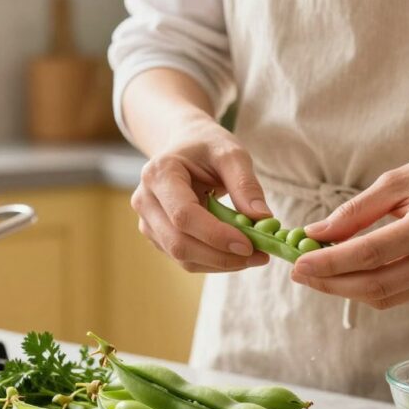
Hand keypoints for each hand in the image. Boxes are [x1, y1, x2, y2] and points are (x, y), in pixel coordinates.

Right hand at [131, 114, 271, 271]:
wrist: (184, 146)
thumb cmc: (207, 147)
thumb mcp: (231, 154)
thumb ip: (246, 185)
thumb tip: (263, 220)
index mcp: (159, 174)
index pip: (184, 215)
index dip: (215, 235)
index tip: (249, 245)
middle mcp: (145, 200)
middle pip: (179, 242)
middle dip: (221, 256)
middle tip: (259, 256)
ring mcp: (147, 221)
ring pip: (182, 256)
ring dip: (220, 263)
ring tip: (254, 256)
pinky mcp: (157, 236)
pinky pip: (185, 259)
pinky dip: (213, 261)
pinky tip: (235, 253)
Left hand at [291, 148, 408, 308]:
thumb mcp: (396, 180)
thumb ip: (354, 211)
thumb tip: (313, 235)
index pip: (373, 253)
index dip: (331, 263)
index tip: (298, 264)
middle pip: (378, 284)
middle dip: (332, 283)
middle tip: (300, 274)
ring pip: (388, 297)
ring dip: (347, 289)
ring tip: (319, 272)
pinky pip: (402, 295)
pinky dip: (371, 287)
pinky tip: (352, 273)